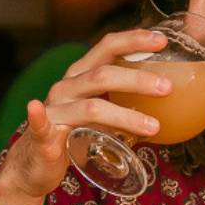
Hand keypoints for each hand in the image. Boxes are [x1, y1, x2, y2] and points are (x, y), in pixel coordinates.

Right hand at [0, 28, 172, 204]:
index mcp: (83, 75)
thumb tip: (168, 99)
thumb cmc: (75, 133)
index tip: (162, 41)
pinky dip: (37, 117)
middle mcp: (67, 87)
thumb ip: (126, 104)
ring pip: (90, 108)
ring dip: (124, 116)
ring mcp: (54, 110)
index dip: (133, 40)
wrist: (37, 164)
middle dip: (137, 79)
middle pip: (102, 74)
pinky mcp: (41, 136)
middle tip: (167, 87)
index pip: (108, 48)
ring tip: (153, 127)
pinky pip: (39, 125)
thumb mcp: (103, 114)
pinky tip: (35, 109)